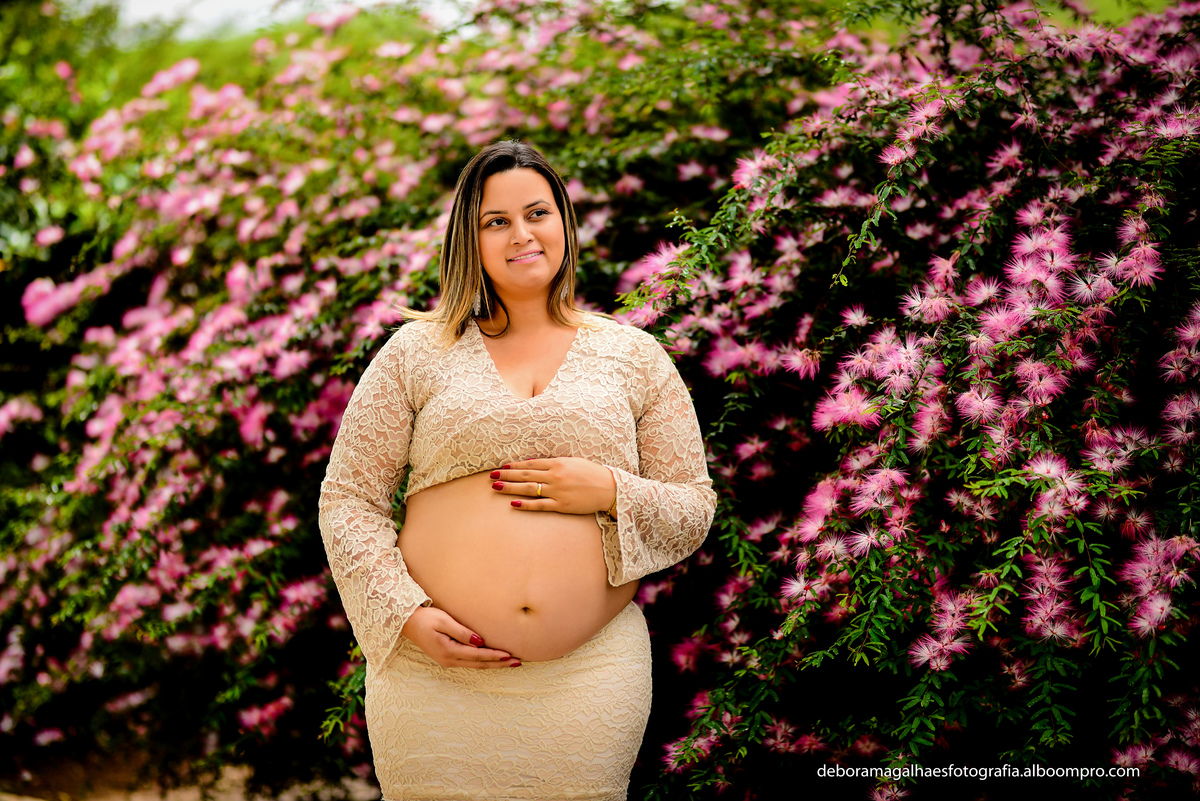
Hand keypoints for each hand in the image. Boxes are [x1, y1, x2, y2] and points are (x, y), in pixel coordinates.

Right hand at [401, 606, 521, 667]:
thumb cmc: (426, 618)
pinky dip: (483, 662)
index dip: (495, 656)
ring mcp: (447, 661)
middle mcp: (449, 660)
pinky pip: (469, 662)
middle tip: (518, 663)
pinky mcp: (447, 658)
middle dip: (499, 664)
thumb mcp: (443, 621)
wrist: (407, 623)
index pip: (478, 655)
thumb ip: (462, 632)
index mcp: (448, 651)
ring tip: (510, 663)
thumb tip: (480, 642)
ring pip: (475, 665)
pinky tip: (492, 660)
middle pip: (479, 664)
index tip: (510, 656)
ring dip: (493, 664)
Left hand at [489, 457, 615, 514]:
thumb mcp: (573, 462)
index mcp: (558, 463)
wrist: (610, 488)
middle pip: (525, 475)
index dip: (514, 466)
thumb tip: (535, 464)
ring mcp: (558, 491)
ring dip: (511, 488)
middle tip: (492, 476)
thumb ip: (554, 463)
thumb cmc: (592, 473)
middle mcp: (555, 476)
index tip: (502, 467)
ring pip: (528, 489)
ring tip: (496, 487)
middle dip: (507, 476)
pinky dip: (526, 504)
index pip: (530, 464)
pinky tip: (513, 503)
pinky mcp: (562, 505)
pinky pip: (540, 505)